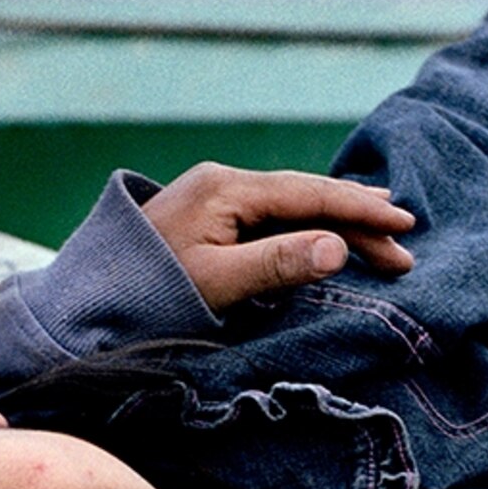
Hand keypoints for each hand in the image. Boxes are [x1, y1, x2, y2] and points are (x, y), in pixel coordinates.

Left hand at [142, 164, 416, 308]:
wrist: (82, 304)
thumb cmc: (145, 297)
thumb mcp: (216, 283)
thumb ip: (276, 263)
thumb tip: (338, 246)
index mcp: (225, 189)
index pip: (309, 194)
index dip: (359, 210)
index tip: (403, 224)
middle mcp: (222, 184)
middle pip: (304, 197)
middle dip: (357, 219)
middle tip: (404, 244)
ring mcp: (213, 199)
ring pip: (290, 207)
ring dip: (335, 223)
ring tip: (380, 231)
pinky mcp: (208, 219)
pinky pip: (271, 217)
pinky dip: (307, 227)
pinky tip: (326, 231)